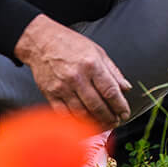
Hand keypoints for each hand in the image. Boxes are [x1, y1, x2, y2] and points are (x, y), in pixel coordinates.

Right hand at [14, 14, 131, 127]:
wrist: (41, 41)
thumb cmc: (70, 44)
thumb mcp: (97, 51)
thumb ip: (113, 71)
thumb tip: (126, 88)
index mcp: (92, 65)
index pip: (110, 91)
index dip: (120, 106)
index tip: (124, 113)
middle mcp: (77, 77)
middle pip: (97, 106)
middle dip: (110, 118)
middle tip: (116, 122)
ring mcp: (62, 87)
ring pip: (82, 113)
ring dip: (95, 123)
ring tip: (104, 124)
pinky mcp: (50, 94)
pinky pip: (65, 114)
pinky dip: (76, 122)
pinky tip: (85, 123)